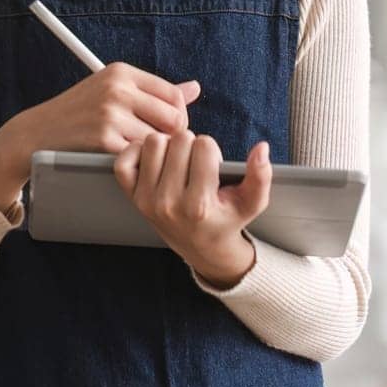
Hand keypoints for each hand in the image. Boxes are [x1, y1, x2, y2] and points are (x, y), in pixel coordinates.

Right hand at [0, 62, 200, 213]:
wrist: (35, 133)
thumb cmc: (79, 114)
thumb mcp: (113, 91)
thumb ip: (154, 92)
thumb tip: (195, 88)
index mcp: (122, 72)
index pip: (175, 95)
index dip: (178, 118)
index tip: (167, 132)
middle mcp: (118, 89)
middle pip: (174, 118)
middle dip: (172, 139)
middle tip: (159, 151)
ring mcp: (110, 114)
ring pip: (158, 142)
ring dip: (153, 156)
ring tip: (140, 158)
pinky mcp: (103, 139)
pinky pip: (138, 157)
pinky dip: (136, 164)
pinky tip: (125, 164)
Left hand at [112, 131, 271, 286]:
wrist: (202, 247)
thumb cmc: (227, 219)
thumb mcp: (250, 203)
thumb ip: (261, 177)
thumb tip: (262, 148)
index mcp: (198, 204)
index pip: (205, 145)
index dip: (212, 149)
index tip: (212, 166)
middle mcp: (169, 203)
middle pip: (179, 139)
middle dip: (191, 145)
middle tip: (195, 164)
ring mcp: (146, 200)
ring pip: (153, 141)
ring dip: (167, 145)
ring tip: (178, 161)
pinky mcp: (131, 196)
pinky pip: (124, 159)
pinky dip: (137, 153)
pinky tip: (155, 161)